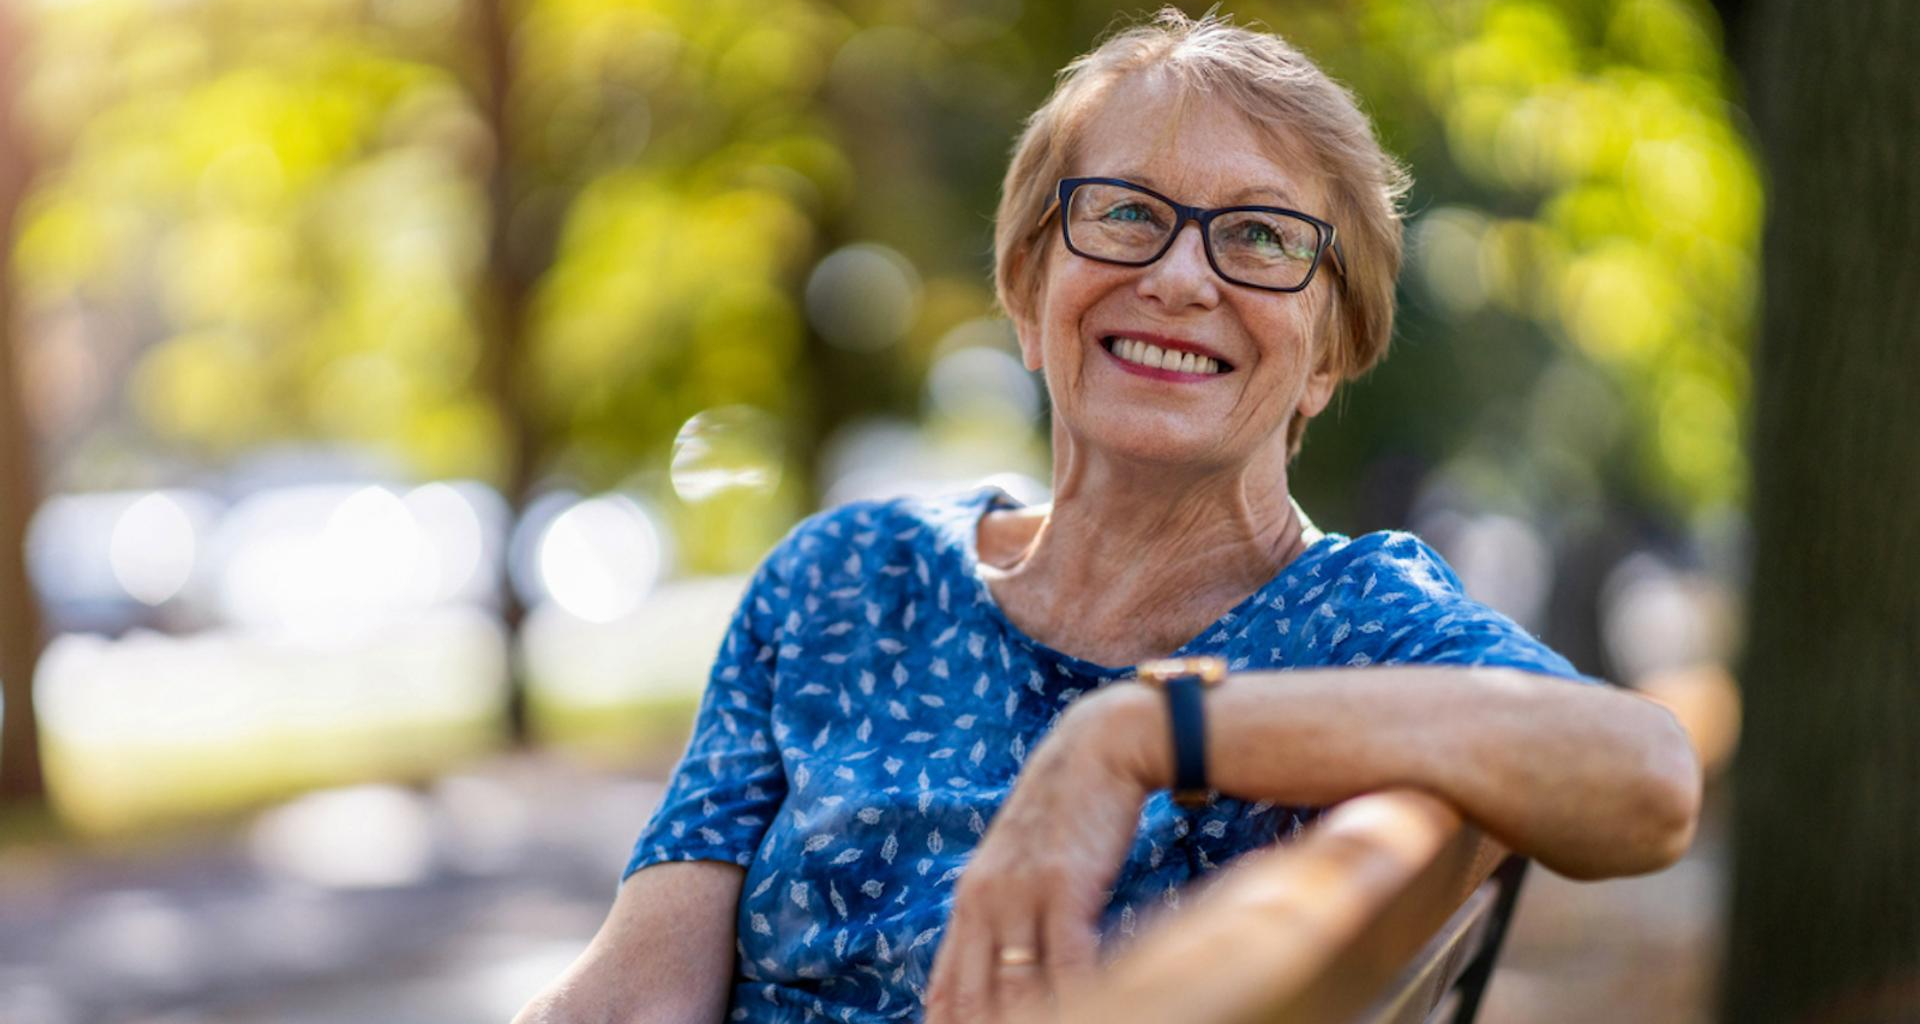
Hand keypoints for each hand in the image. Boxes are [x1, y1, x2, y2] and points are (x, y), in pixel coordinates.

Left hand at [924, 685, 1162, 1023]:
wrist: (1097, 749)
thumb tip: (1002, 973)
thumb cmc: (1066, 813)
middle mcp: (986, 902)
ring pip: (1018, 990)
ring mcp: (1021, 895)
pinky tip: (1094, 1006)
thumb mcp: (1016, 863)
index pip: (946, 988)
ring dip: (1037, 1020)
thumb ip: (1001, 914)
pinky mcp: (1064, 887)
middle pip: (977, 999)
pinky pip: (1067, 962)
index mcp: (969, 901)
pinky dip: (1077, 995)